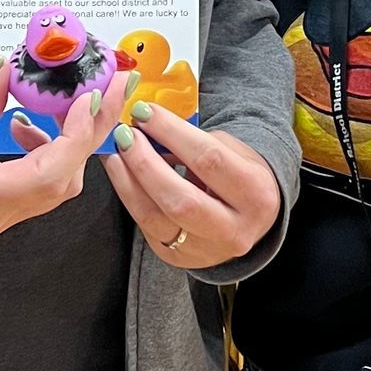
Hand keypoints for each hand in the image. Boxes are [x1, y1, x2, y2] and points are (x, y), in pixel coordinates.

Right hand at [0, 60, 136, 266]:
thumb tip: (6, 73)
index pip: (48, 173)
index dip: (77, 137)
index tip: (89, 100)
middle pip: (63, 182)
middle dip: (89, 134)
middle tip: (104, 91)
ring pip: (52, 188)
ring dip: (66, 145)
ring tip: (56, 106)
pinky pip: (31, 189)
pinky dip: (43, 157)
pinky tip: (21, 129)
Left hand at [86, 100, 280, 272]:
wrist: (249, 219)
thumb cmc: (238, 175)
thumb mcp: (231, 152)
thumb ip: (194, 142)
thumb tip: (147, 127)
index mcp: (256, 195)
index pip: (209, 159)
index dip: (171, 133)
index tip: (145, 112)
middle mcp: (234, 230)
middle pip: (181, 199)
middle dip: (145, 163)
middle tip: (124, 135)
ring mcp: (205, 251)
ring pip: (156, 218)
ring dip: (127, 181)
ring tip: (114, 153)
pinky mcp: (178, 258)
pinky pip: (146, 227)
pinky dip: (129, 196)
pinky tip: (121, 173)